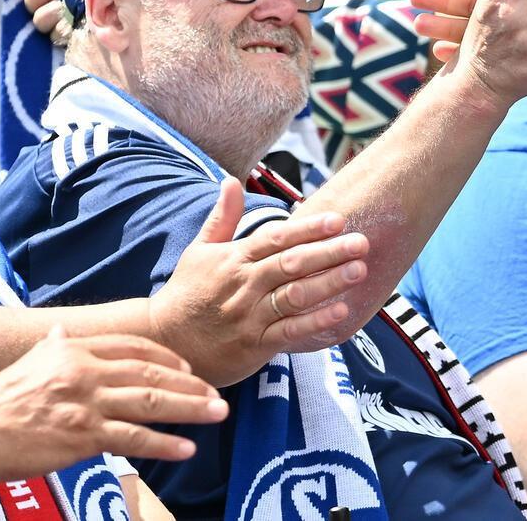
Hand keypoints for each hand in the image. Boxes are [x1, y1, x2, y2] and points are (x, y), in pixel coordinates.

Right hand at [0, 326, 226, 470]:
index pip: (134, 347)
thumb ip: (52, 348)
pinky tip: (186, 448)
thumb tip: (60, 334)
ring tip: (218, 413)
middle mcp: (85, 371)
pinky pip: (134, 439)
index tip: (188, 366)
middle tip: (217, 392)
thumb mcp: (27, 363)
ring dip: (191, 408)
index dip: (167, 357)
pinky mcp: (83, 436)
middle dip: (190, 382)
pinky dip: (165, 444)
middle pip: (151, 373)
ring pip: (152, 402)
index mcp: (74, 350)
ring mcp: (86, 403)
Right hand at [150, 179, 372, 385]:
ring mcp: (250, 316)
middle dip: (328, 252)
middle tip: (362, 242)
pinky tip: (341, 312)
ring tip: (359, 271)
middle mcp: (244, 285)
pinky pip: (289, 331)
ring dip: (328, 283)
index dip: (307, 229)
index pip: (275, 239)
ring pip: (294, 296)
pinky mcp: (255, 345)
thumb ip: (222, 218)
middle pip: (291, 264)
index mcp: (234, 259)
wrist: (164, 342)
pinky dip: (315, 322)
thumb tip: (231, 181)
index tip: (338, 220)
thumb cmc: (186, 294)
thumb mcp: (199, 251)